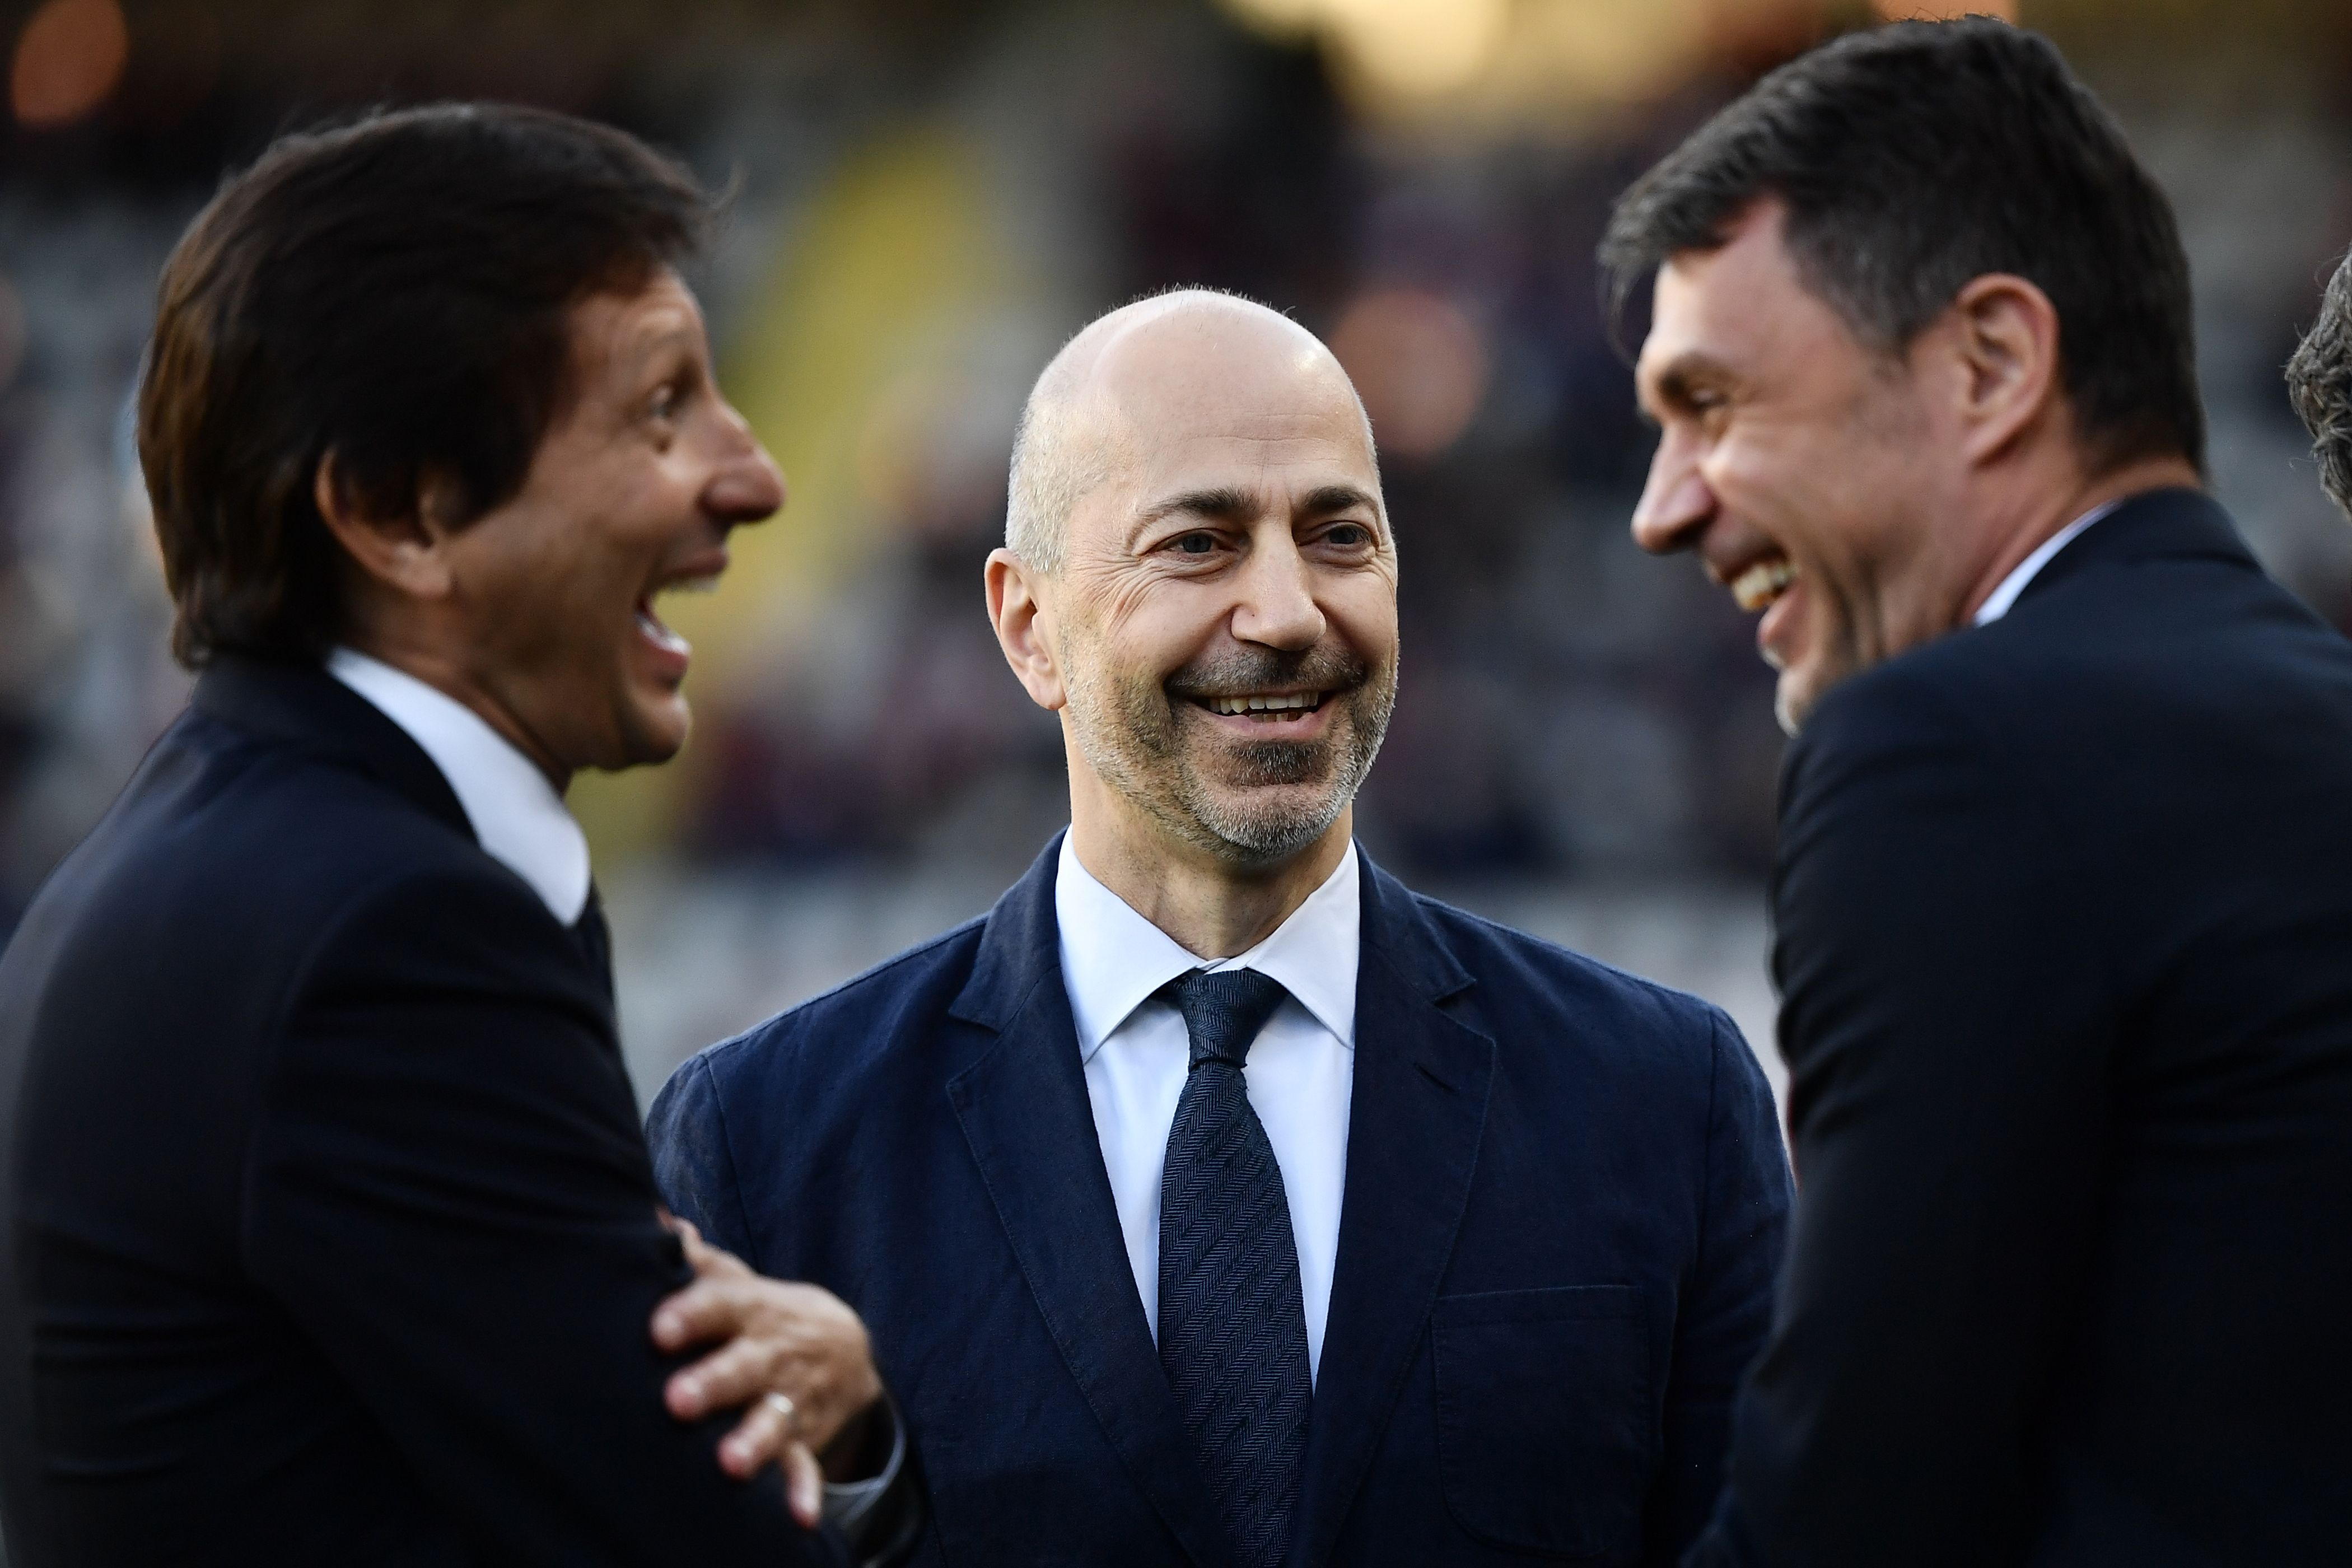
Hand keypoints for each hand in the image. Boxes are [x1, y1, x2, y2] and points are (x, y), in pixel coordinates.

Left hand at [651, 1218, 885, 1527]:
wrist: (843, 1346)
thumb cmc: (760, 1315)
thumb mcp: (736, 1282)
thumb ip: (694, 1260)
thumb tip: (647, 1216)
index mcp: (750, 1311)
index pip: (720, 1304)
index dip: (692, 1314)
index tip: (660, 1329)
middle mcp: (770, 1355)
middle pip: (744, 1365)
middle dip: (716, 1381)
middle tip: (678, 1399)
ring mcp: (789, 1400)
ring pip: (773, 1421)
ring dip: (755, 1440)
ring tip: (729, 1463)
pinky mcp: (802, 1441)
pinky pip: (805, 1469)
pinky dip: (805, 1493)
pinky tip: (798, 1518)